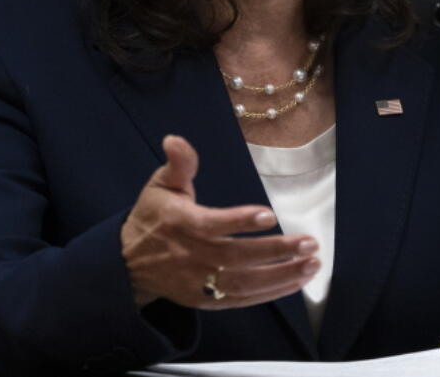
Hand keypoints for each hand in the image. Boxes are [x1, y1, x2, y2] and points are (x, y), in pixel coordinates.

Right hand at [120, 134, 320, 308]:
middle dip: (276, 251)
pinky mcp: (204, 301)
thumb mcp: (160, 185)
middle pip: (236, 257)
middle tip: (309, 243)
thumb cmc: (152, 218)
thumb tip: (175, 139)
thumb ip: (178, 164)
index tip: (270, 215)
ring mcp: (199, 282)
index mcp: (182, 223)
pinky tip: (296, 282)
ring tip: (312, 264)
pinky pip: (241, 300)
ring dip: (281, 275)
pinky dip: (270, 293)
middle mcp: (192, 256)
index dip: (241, 221)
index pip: (213, 224)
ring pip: (243, 283)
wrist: (127, 265)